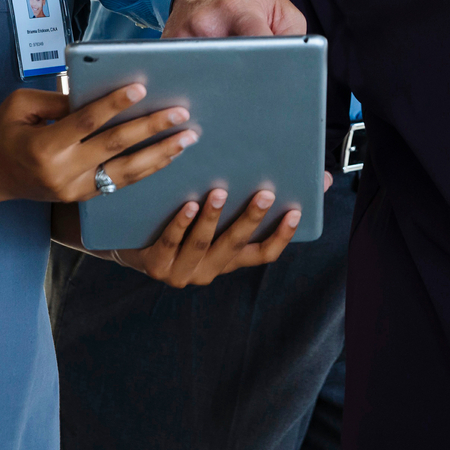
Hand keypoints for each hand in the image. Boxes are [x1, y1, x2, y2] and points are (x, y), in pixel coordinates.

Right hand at [0, 85, 194, 205]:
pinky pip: (119, 183)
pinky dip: (147, 169)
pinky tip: (168, 155)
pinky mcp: (82, 198)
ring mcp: (74, 190)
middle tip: (181, 113)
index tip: (141, 88)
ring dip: (160, 153)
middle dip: (150, 128)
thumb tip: (100, 94)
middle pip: (114, 146)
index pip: (86, 122)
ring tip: (187, 137)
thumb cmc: (4, 133)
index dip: (114, 104)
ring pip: (125, 172)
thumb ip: (59, 99)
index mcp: (44, 146)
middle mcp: (62, 172)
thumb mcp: (20, 106)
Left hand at [115, 186, 301, 286]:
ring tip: (220, 192)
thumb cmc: (183, 220)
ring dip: (213, 219)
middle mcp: (209, 270)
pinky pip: (171, 244)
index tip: (294, 210)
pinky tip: (188, 204)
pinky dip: (180, 225)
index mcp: (229, 260)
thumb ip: (262, 198)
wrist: (128, 242)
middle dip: (251, 218)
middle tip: (264, 193)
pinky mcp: (155, 265)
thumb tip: (321, 177)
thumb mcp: (222, 211)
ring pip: (203, 245)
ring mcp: (182, 271)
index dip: (281, 235)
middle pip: (236, 246)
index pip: (264, 254)